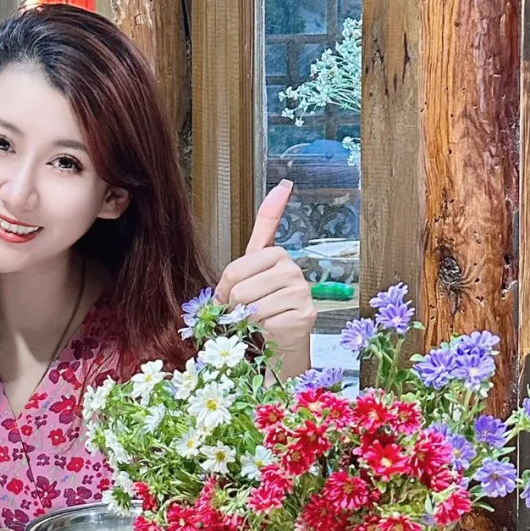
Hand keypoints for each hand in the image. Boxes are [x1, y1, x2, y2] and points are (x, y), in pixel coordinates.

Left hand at [216, 180, 315, 372]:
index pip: (234, 271)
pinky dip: (260, 331)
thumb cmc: (261, 307)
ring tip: (256, 322)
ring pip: (249, 306)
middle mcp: (292, 269)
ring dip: (245, 320)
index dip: (225, 290)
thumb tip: (284, 185)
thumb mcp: (253, 269)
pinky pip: (264, 322)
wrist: (279, 344)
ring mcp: (301, 291)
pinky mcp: (304, 314)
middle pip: (239, 288)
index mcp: (277, 254)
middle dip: (233, 307)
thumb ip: (265, 228)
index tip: (232, 293)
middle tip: (244, 313)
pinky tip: (270, 331)